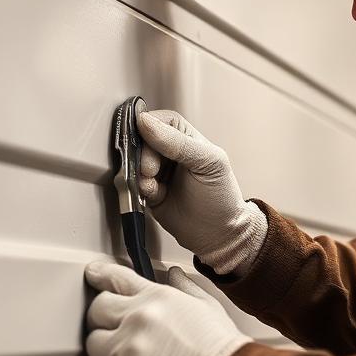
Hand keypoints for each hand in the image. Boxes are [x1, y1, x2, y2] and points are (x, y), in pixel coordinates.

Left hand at [84, 261, 249, 355]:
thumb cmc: (223, 350)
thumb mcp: (208, 308)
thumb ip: (186, 289)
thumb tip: (174, 275)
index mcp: (158, 298)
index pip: (118, 278)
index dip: (101, 275)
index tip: (93, 275)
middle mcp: (138, 318)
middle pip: (97, 310)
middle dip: (102, 319)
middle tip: (113, 329)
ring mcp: (128, 349)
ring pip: (94, 345)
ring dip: (106, 352)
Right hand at [136, 110, 266, 275]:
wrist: (217, 235)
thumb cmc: (221, 197)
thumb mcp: (207, 163)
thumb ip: (178, 142)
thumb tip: (146, 122)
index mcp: (187, 138)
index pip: (161, 121)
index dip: (149, 127)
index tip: (141, 137)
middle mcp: (170, 152)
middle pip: (142, 141)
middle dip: (143, 155)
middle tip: (151, 171)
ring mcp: (159, 172)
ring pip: (135, 163)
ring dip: (139, 174)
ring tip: (153, 186)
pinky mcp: (150, 192)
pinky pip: (134, 184)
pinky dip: (140, 189)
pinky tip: (155, 196)